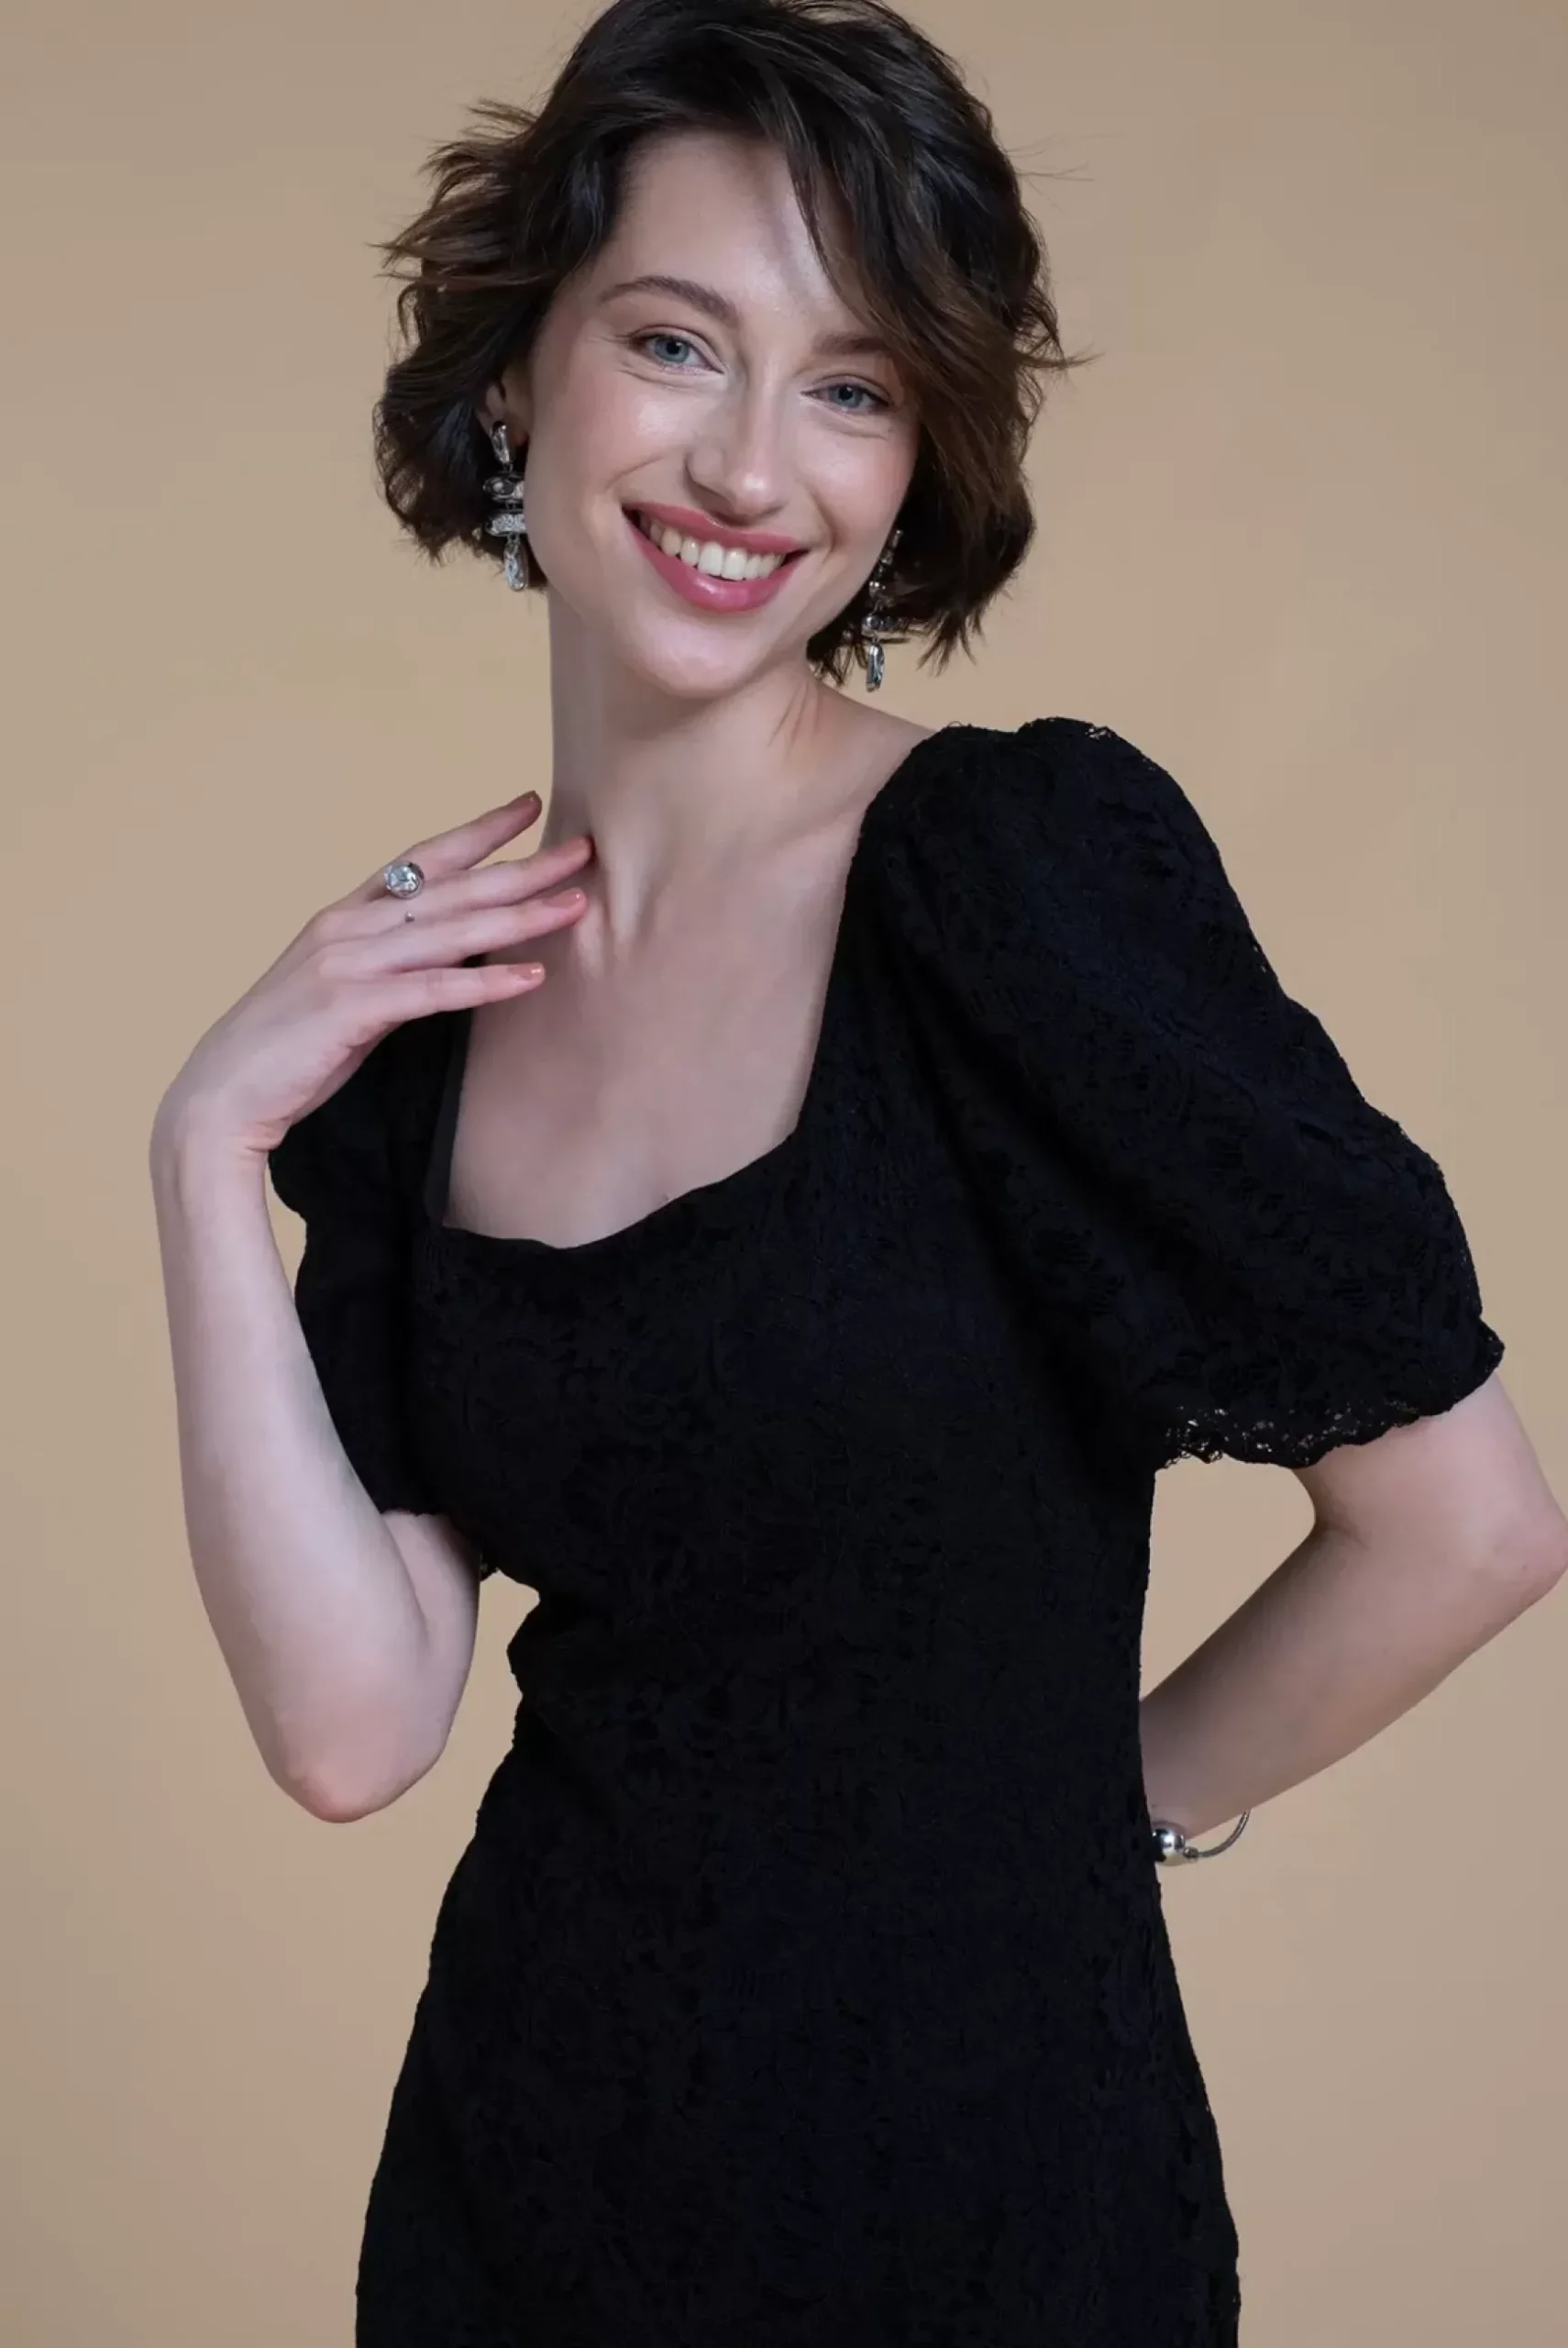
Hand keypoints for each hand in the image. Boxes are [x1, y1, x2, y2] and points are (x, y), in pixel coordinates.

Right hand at [153, 789, 593, 1161]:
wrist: (220, 1095)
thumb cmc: (287, 1050)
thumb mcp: (344, 991)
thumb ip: (390, 965)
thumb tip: (452, 956)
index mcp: (345, 917)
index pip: (422, 859)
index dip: (477, 832)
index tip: (528, 805)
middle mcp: (347, 929)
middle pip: (451, 890)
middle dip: (521, 868)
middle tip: (582, 849)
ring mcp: (346, 965)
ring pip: (450, 934)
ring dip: (518, 918)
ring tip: (575, 904)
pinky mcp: (350, 1009)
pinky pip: (433, 992)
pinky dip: (486, 984)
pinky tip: (532, 977)